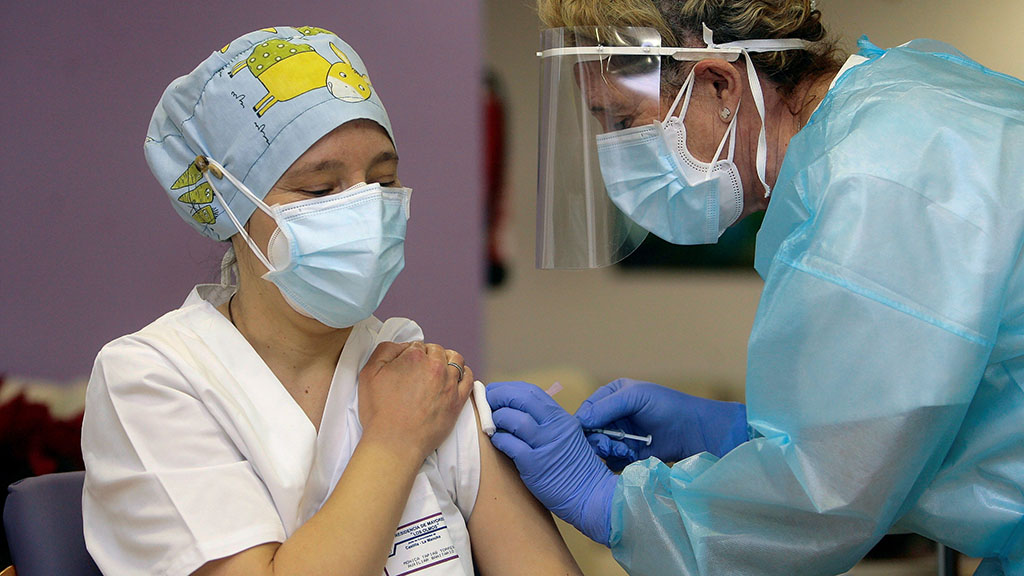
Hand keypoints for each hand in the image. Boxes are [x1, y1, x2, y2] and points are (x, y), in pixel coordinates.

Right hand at [358, 342, 473, 461]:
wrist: (395, 442)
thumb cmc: (380, 411)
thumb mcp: (369, 373)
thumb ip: (385, 350)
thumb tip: (401, 346)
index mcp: (414, 357)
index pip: (416, 345)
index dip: (410, 353)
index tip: (407, 365)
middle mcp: (435, 366)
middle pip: (436, 350)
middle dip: (428, 356)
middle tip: (419, 370)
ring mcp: (449, 383)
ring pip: (455, 360)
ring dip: (447, 360)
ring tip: (439, 369)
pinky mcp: (458, 400)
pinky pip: (469, 378)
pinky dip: (464, 373)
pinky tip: (456, 377)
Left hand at [486, 381, 616, 545]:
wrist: (590, 496)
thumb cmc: (574, 468)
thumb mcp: (566, 436)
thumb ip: (546, 422)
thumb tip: (515, 410)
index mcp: (562, 418)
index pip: (531, 392)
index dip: (509, 388)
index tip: (495, 391)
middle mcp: (555, 427)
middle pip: (522, 399)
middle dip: (499, 396)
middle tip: (487, 401)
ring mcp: (546, 445)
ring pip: (515, 419)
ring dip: (498, 418)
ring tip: (492, 424)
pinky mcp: (535, 465)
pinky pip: (510, 445)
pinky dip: (499, 440)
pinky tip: (497, 441)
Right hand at [575, 378, 747, 470]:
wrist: (691, 430)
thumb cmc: (665, 406)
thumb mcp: (634, 397)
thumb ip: (606, 407)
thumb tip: (580, 421)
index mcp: (611, 396)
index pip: (586, 409)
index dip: (583, 422)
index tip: (586, 432)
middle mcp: (612, 416)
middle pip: (589, 432)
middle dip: (598, 439)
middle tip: (610, 444)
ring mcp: (619, 436)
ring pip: (598, 448)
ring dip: (610, 450)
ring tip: (626, 449)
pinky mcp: (627, 454)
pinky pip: (611, 461)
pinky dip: (618, 459)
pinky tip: (632, 455)